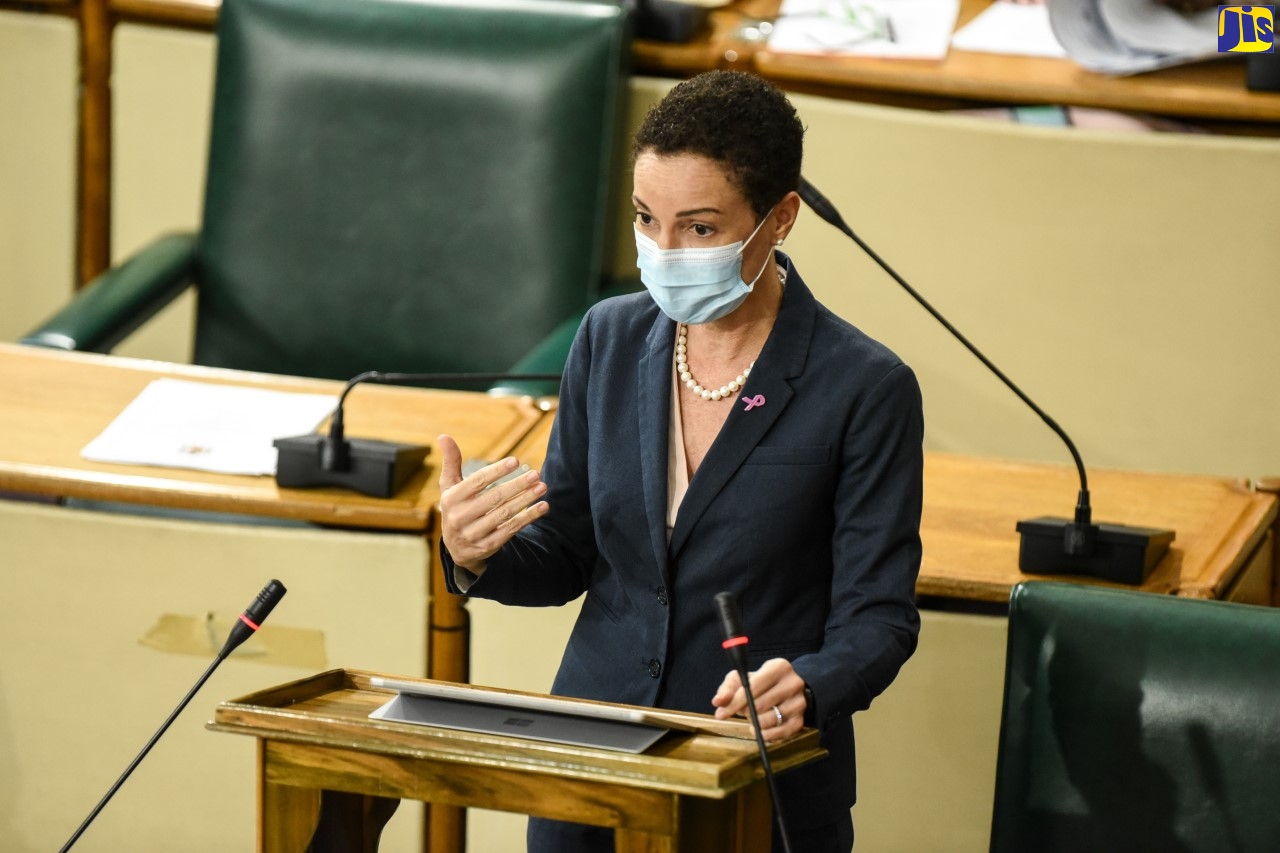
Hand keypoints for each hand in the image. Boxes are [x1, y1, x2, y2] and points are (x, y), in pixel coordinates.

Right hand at [437, 433, 548, 573]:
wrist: (457, 548)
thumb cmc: (456, 507)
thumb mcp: (449, 487)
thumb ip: (451, 463)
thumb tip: (444, 436)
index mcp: (450, 499)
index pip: (477, 482)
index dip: (497, 471)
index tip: (516, 461)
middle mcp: (459, 517)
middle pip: (494, 498)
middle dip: (517, 485)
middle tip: (535, 474)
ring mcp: (473, 534)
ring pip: (504, 514)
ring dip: (526, 500)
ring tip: (542, 487)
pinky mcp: (487, 546)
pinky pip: (511, 530)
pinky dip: (528, 517)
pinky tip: (542, 506)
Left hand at [711, 658, 807, 741]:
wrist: (790, 689)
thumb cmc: (763, 683)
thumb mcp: (745, 678)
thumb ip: (728, 688)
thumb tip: (717, 702)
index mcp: (778, 668)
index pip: (752, 687)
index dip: (734, 702)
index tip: (721, 714)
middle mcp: (792, 684)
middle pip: (758, 706)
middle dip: (744, 712)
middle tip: (742, 710)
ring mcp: (798, 704)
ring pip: (767, 721)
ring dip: (754, 723)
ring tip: (753, 716)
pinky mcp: (800, 721)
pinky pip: (776, 734)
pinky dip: (763, 734)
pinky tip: (760, 727)